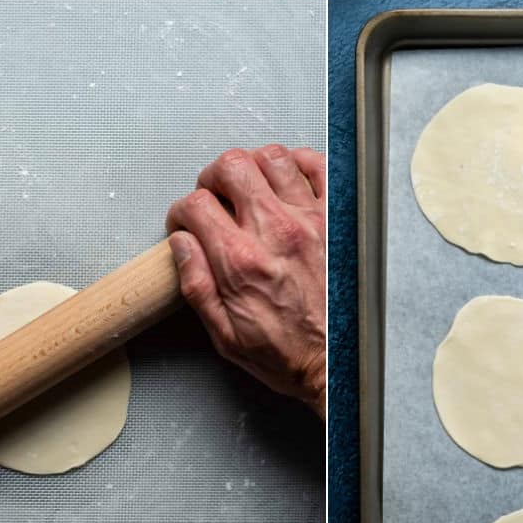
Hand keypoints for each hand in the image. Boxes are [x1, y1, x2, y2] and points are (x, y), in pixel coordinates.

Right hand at [166, 145, 326, 417]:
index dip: (183, 211)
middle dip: (212, 177)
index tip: (188, 223)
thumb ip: (197, 285)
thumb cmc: (289, 355)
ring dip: (253, 167)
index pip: (196, 205)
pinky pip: (319, 167)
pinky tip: (288, 182)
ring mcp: (312, 221)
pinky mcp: (338, 219)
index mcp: (241, 262)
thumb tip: (181, 244)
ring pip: (272, 158)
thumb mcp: (225, 336)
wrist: (340, 364)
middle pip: (231, 167)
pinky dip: (298, 163)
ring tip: (250, 188)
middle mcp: (276, 233)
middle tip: (215, 197)